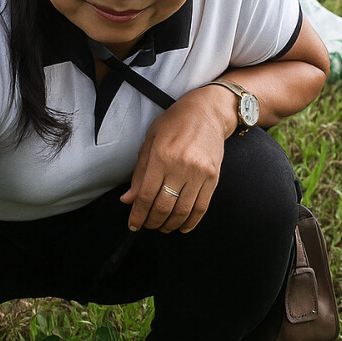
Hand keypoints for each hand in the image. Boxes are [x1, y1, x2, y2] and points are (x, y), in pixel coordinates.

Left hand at [121, 87, 228, 233]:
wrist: (208, 112)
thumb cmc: (175, 123)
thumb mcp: (150, 141)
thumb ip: (139, 172)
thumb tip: (128, 200)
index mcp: (161, 156)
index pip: (145, 195)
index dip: (137, 214)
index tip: (133, 224)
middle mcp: (181, 166)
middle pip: (163, 206)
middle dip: (152, 221)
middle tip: (147, 225)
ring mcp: (199, 173)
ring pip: (182, 211)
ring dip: (170, 224)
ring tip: (163, 227)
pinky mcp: (213, 177)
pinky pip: (201, 207)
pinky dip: (191, 222)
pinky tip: (182, 227)